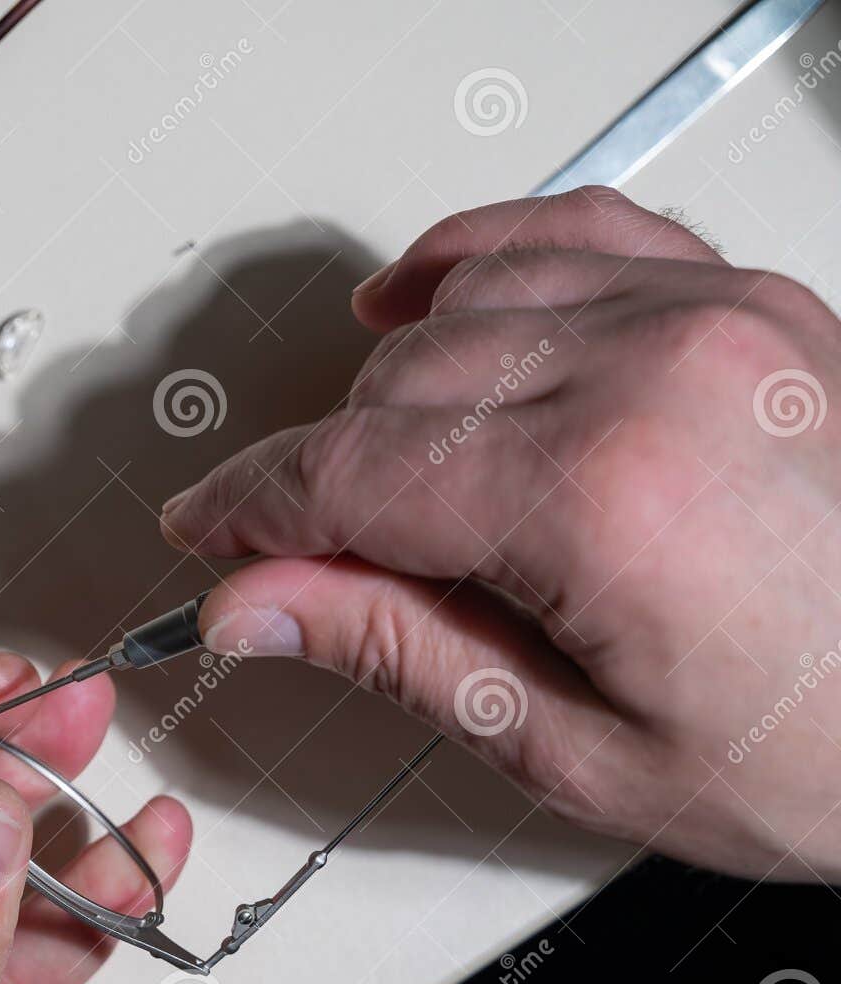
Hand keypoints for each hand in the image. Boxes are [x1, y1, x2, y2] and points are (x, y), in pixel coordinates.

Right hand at [160, 186, 840, 881]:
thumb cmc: (830, 751)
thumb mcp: (579, 748)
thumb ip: (396, 649)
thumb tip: (255, 602)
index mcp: (603, 496)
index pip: (351, 472)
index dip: (254, 508)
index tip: (210, 533)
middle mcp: (656, 369)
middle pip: (393, 389)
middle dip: (318, 473)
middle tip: (293, 550)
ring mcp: (709, 313)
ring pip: (461, 307)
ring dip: (387, 384)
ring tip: (360, 459)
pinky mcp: (744, 295)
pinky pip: (571, 227)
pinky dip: (481, 257)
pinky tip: (428, 296)